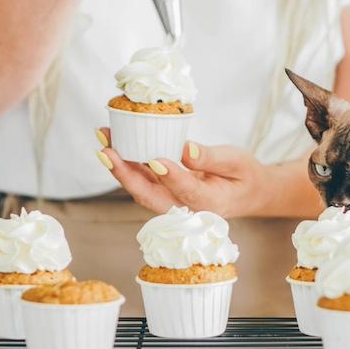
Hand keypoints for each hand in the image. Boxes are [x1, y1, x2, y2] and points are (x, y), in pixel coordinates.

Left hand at [95, 128, 271, 217]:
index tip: (155, 160)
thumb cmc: (244, 175)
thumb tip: (186, 150)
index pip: (188, 191)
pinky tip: (113, 144)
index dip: (171, 176)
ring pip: (141, 189)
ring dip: (119, 166)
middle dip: (125, 174)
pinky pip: (141, 182)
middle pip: (150, 196)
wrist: (246, 193)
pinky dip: (126, 164)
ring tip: (104, 138)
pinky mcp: (163, 193)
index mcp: (210, 203)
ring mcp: (172, 204)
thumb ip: (212, 158)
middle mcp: (185, 210)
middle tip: (107, 150)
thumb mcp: (237, 162)